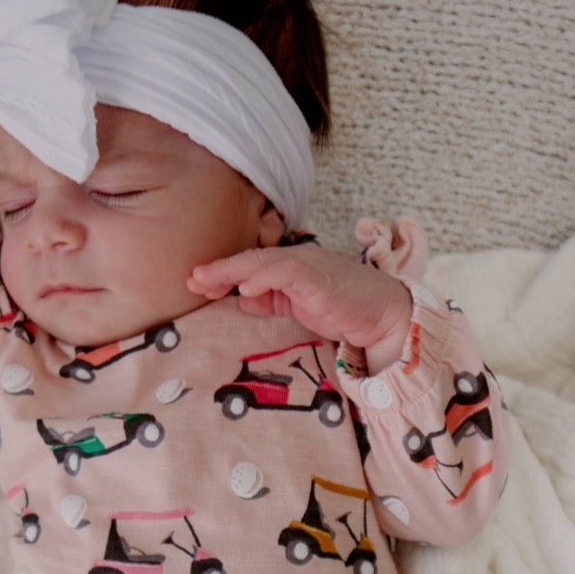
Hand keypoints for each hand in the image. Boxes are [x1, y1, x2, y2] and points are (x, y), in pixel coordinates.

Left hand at [187, 242, 412, 368]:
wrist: (383, 314)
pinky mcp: (320, 278)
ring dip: (232, 271)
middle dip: (219, 269)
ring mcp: (309, 266)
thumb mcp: (297, 307)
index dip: (222, 274)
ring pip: (264, 261)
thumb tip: (241, 299)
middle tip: (191, 278)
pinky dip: (264, 277)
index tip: (196, 283)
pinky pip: (287, 273)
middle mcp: (297, 260)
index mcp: (290, 267)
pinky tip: (245, 287)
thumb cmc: (343, 309)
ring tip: (206, 280)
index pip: (250, 266)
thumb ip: (270, 301)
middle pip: (251, 259)